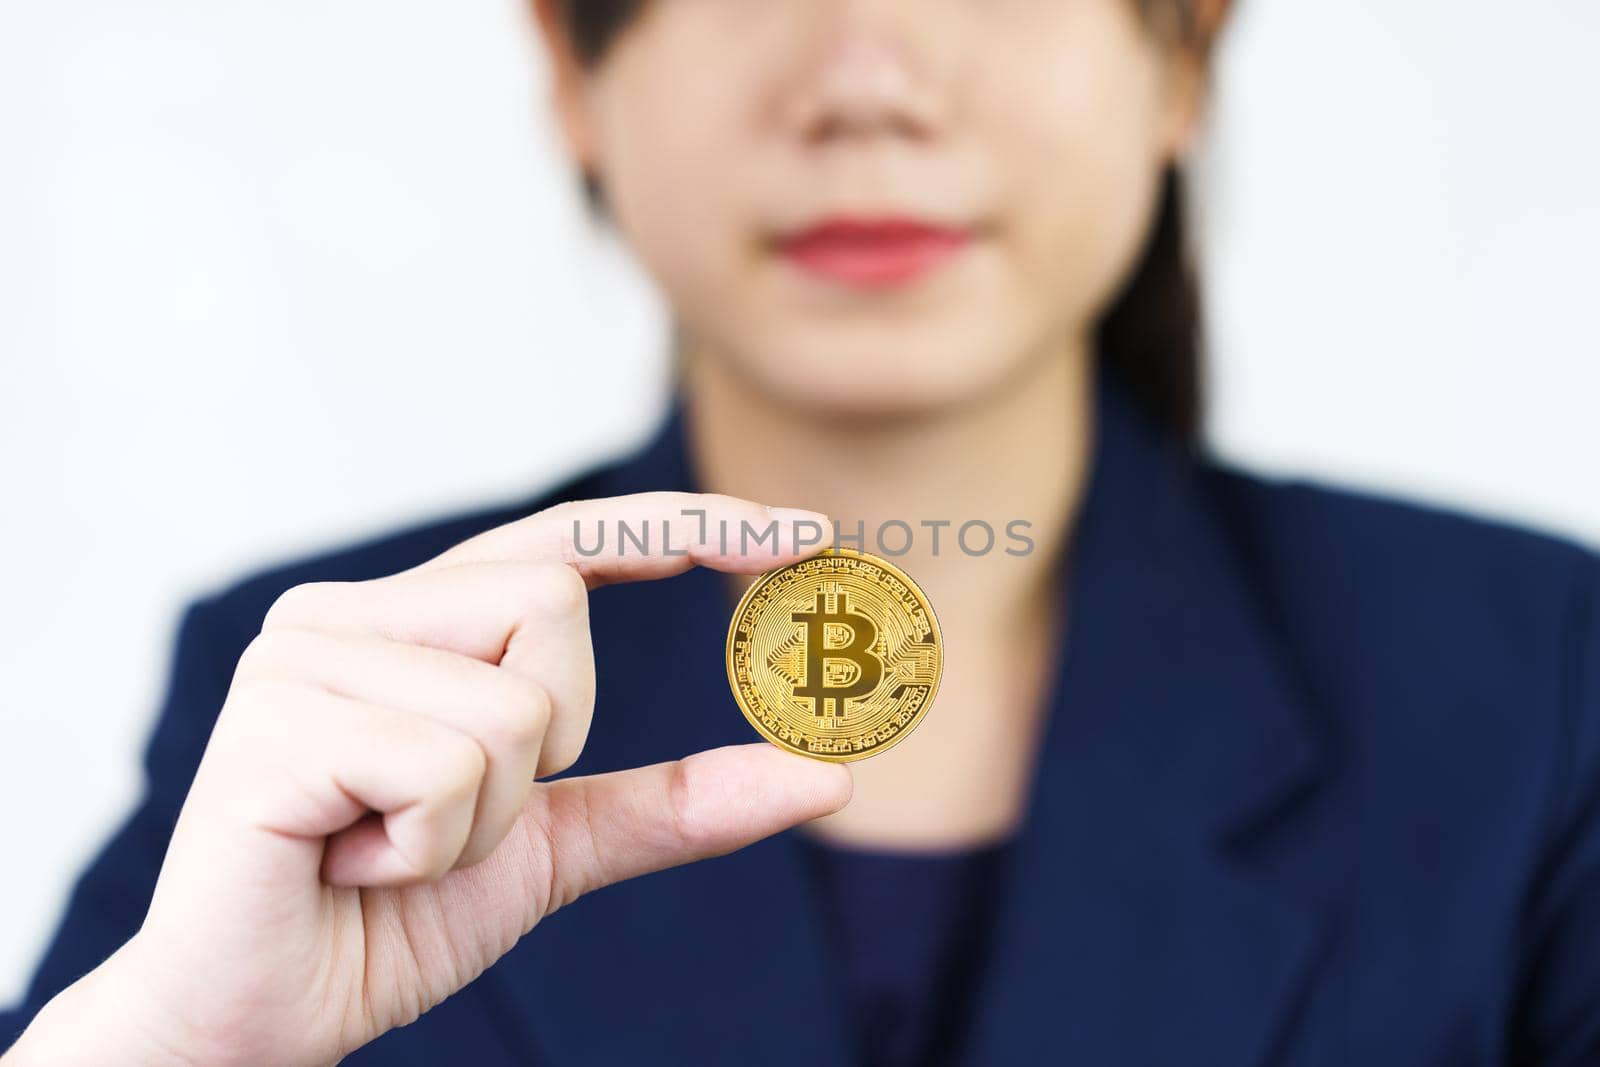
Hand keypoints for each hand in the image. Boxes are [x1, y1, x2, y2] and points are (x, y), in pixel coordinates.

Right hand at [5, 493, 848, 1066]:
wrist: (258, 1022)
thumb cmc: (388, 918)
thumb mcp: (556, 848)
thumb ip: (675, 802)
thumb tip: (824, 778)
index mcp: (411, 617)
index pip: (572, 536)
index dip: (692, 524)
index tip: (813, 533)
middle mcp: (349, 610)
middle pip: (552, 602)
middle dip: (552, 736)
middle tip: (458, 815)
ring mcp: (301, 657)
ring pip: (514, 702)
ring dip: (489, 816)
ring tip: (394, 850)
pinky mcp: (273, 726)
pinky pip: (448, 768)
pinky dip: (434, 847)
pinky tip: (354, 864)